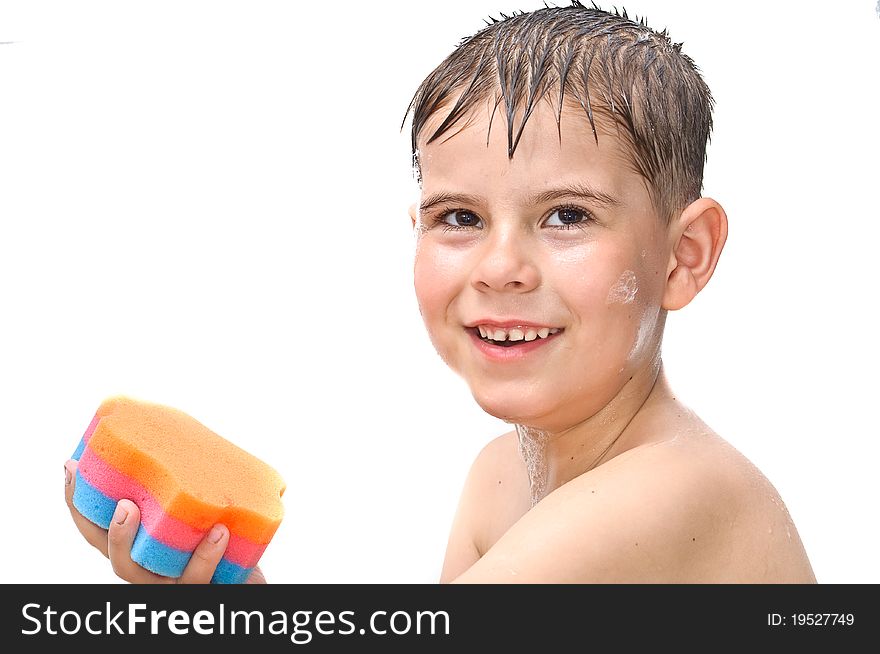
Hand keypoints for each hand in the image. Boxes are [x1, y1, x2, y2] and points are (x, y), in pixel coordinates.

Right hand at [64, 459, 265, 583]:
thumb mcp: (201, 503)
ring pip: (145, 574)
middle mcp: (148, 569)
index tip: (71, 465)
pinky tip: (220, 531)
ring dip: (145, 544)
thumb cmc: (224, 533)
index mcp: (139, 544)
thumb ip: (188, 479)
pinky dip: (207, 555)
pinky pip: (198, 578)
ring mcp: (172, 584)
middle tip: (124, 505)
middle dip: (111, 532)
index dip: (77, 500)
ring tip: (155, 513)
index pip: (96, 527)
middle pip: (114, 558)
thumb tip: (184, 430)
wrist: (253, 574)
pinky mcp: (202, 590)